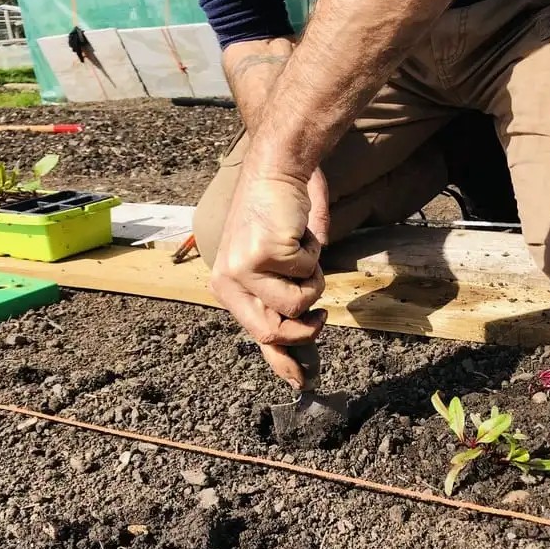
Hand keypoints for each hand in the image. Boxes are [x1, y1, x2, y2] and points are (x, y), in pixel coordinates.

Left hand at [210, 165, 330, 388]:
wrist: (278, 168)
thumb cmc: (280, 212)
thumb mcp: (275, 262)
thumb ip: (279, 296)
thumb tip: (304, 335)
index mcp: (228, 285)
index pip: (255, 334)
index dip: (281, 361)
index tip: (300, 380)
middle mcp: (230, 280)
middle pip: (273, 332)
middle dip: (305, 328)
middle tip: (321, 314)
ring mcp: (244, 268)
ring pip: (297, 305)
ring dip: (312, 280)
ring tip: (301, 252)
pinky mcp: (264, 254)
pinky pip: (306, 275)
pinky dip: (314, 255)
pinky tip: (299, 233)